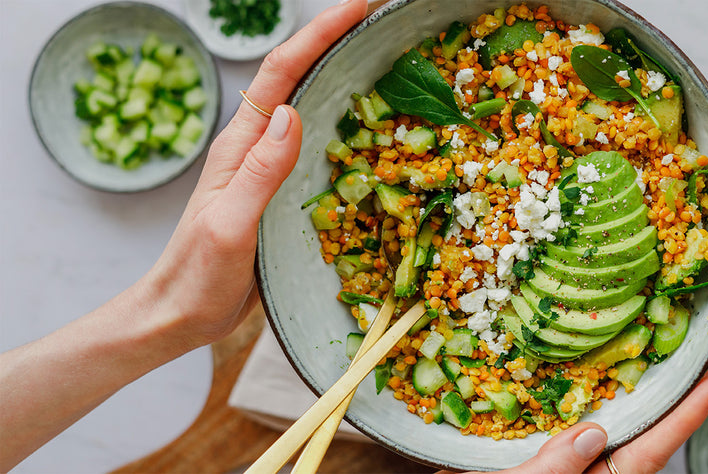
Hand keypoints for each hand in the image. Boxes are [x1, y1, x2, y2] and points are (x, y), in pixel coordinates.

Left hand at [145, 0, 367, 348]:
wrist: (180, 315)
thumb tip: (290, 113)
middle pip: (298, 78)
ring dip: (342, 76)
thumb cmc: (197, 276)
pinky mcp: (282, 193)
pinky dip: (344, 125)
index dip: (318, 35)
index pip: (281, 75)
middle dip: (335, 40)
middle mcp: (255, 148)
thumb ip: (260, 172)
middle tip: (380, 20)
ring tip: (384, 57)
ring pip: (310, 109)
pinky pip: (318, 147)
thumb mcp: (229, 225)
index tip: (356, 7)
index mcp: (240, 146)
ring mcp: (269, 170)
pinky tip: (369, 128)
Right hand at [442, 376, 707, 473]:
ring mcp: (568, 471)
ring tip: (654, 368)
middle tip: (700, 368)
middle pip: (639, 442)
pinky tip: (587, 390)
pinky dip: (587, 411)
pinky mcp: (543, 463)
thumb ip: (553, 471)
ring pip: (609, 439)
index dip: (685, 418)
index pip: (648, 453)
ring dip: (630, 406)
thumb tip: (593, 434)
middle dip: (670, 407)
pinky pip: (574, 439)